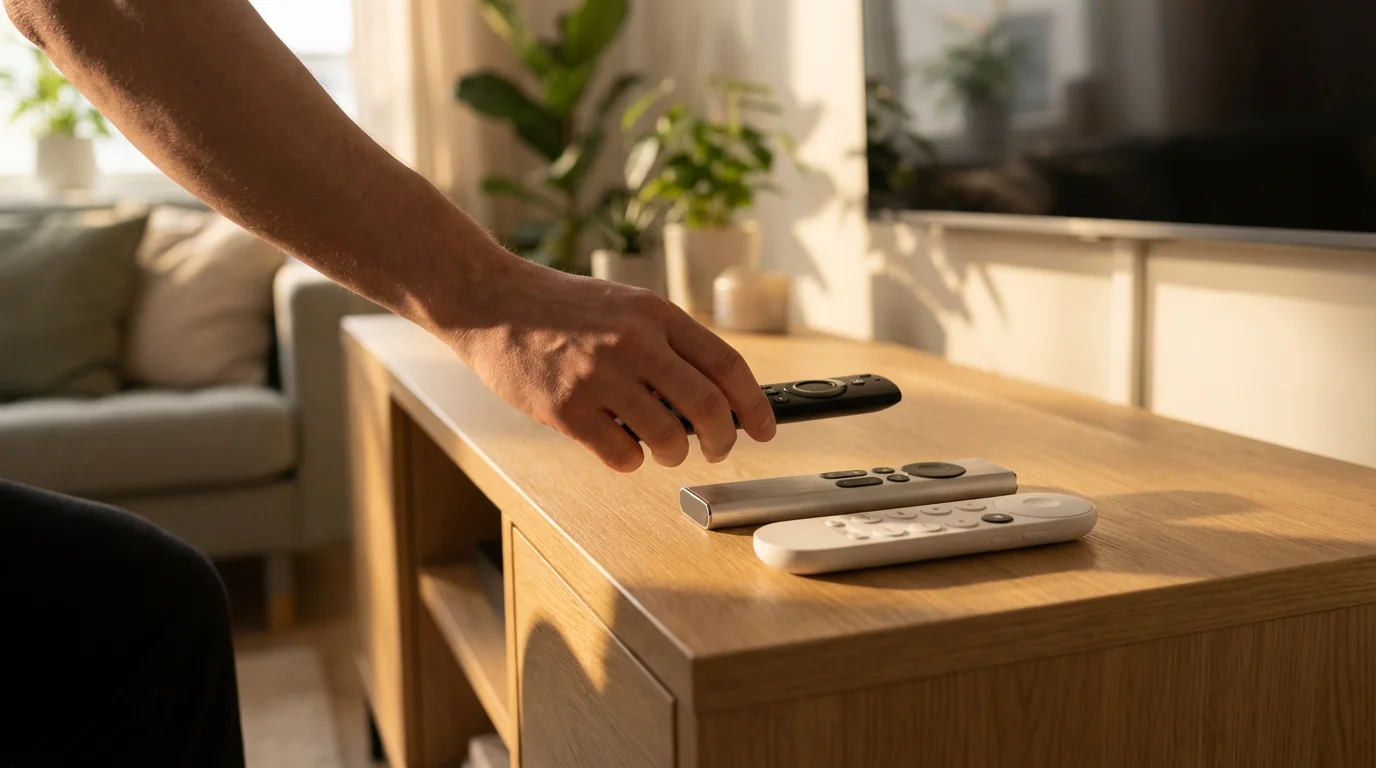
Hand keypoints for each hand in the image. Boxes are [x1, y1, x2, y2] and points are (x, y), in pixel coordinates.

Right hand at [446, 257, 776, 470]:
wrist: (490, 301)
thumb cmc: (559, 307)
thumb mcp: (625, 304)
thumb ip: (667, 340)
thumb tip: (714, 393)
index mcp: (656, 314)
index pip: (727, 366)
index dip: (755, 405)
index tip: (764, 428)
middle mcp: (635, 343)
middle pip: (708, 408)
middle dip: (723, 440)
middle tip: (718, 449)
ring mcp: (600, 377)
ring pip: (668, 438)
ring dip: (673, 454)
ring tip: (661, 448)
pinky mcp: (567, 409)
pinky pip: (622, 455)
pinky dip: (629, 460)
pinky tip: (617, 444)